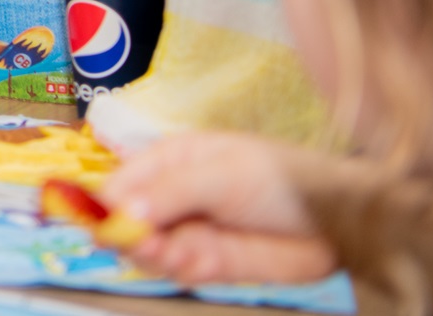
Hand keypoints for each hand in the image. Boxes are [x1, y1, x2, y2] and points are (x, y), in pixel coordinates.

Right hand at [105, 133, 339, 287]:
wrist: (337, 221)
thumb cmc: (280, 178)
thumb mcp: (221, 174)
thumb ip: (170, 192)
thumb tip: (119, 209)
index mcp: (169, 161)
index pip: (120, 182)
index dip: (102, 202)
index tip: (94, 222)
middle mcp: (171, 198)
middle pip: (127, 221)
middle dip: (129, 235)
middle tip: (145, 243)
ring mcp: (189, 233)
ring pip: (148, 251)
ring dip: (155, 256)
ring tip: (174, 254)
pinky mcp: (209, 265)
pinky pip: (179, 271)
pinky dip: (182, 271)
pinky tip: (197, 264)